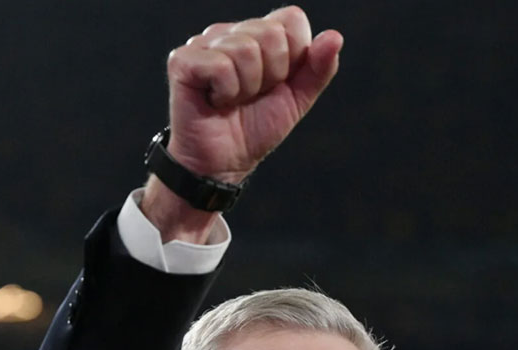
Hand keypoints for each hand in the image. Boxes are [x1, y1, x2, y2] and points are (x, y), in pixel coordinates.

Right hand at [141, 6, 342, 243]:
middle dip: (270, 76)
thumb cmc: (255, 128)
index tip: (276, 83)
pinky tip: (215, 101)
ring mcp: (203, 43)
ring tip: (233, 100)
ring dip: (246, 88)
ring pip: (246, 50)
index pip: (291, 19)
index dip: (293, 57)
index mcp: (258, 34)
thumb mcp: (297, 99)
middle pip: (270, 33)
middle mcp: (229, 32)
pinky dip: (226, 93)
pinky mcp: (182, 61)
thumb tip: (334, 37)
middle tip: (251, 95)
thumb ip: (318, 69)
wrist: (223, 163)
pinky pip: (220, 66)